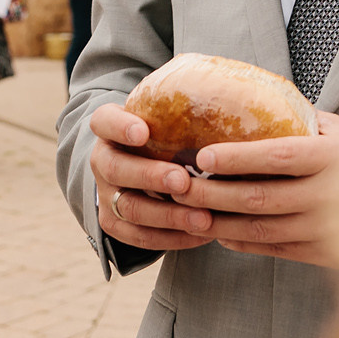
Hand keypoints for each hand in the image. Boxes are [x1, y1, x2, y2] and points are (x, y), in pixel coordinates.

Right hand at [87, 104, 213, 254]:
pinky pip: (139, 237)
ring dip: (168, 215)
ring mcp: (105, 195)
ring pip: (129, 208)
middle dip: (150, 176)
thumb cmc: (164, 135)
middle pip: (117, 169)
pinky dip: (172, 238)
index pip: (104, 121)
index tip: (143, 131)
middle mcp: (102, 160)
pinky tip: (202, 235)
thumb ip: (183, 111)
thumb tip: (236, 99)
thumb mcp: (164, 117)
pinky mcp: (114, 223)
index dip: (120, 127)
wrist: (137, 168)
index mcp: (109, 129)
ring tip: (204, 218)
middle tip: (183, 181)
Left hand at [169, 112, 338, 268]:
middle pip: (258, 199)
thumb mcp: (338, 130)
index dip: (237, 159)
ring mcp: (324, 230)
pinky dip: (241, 242)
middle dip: (212, 195)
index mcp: (330, 158)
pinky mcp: (322, 253)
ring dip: (218, 223)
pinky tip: (218, 232)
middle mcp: (326, 196)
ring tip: (187, 212)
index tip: (202, 156)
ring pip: (260, 230)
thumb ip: (296, 120)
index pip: (276, 158)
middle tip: (177, 187)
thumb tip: (245, 100)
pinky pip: (273, 250)